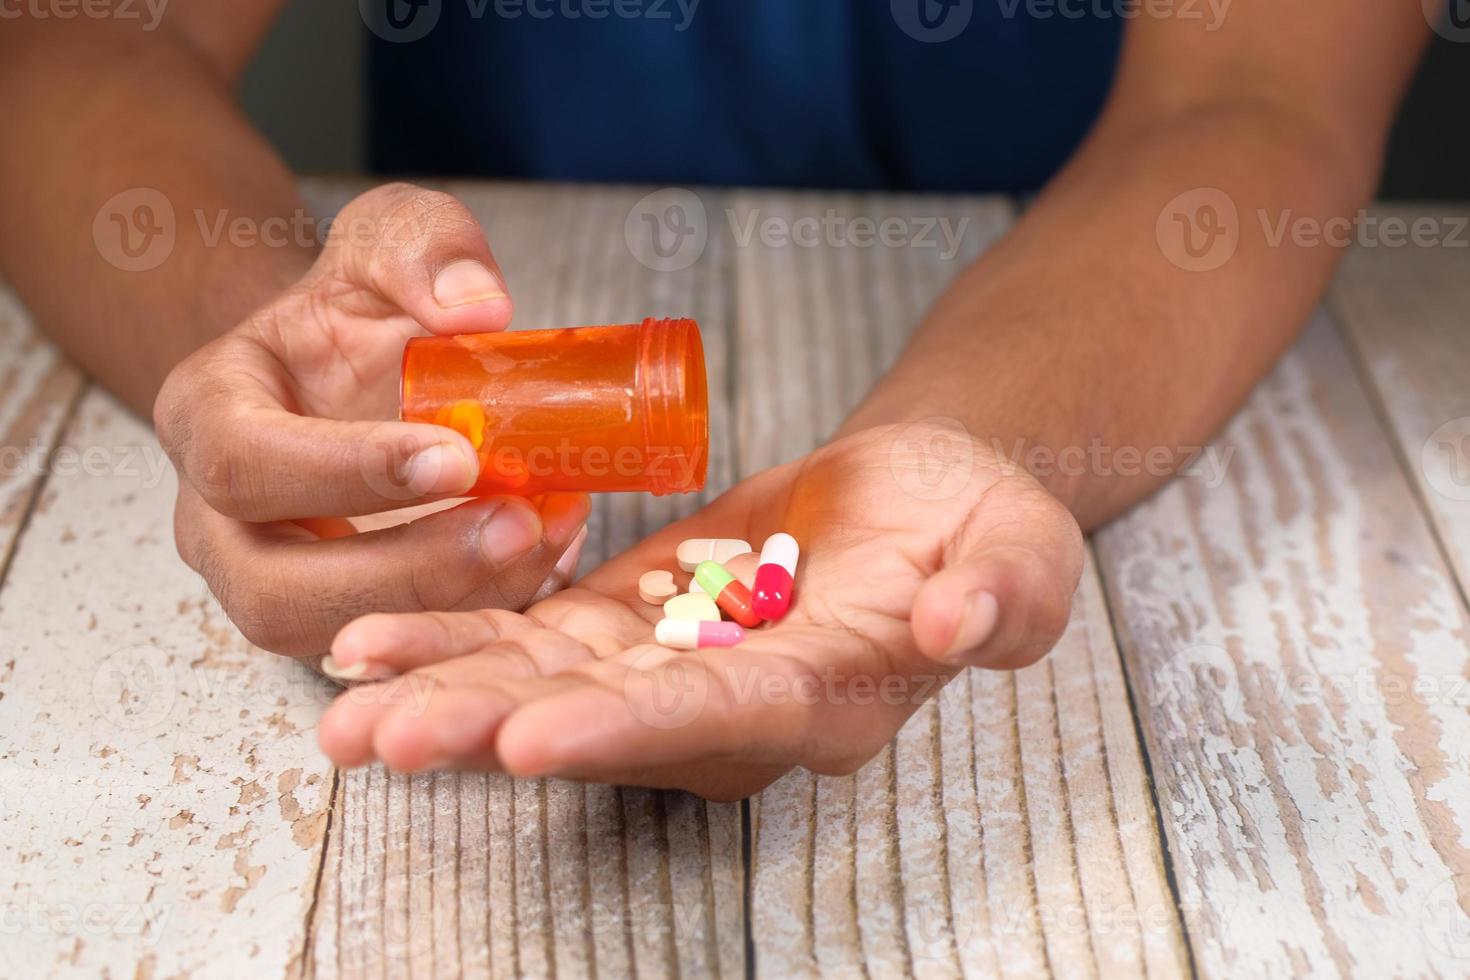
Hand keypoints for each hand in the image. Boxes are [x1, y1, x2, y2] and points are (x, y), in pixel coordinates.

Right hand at [153, 183, 589, 656]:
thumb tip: (476, 307)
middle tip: (515, 524)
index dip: (349, 472)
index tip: (458, 455)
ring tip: (544, 537)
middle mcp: (219, 519)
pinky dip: (478, 609)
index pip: (245, 462)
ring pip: (339, 633)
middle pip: (278, 586)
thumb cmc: (354, 310)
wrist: (347, 370)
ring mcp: (271, 581)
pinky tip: (548, 555)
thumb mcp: (388, 239)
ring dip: (450, 602)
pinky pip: (398, 640)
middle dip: (407, 569)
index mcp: (208, 415)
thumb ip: (426, 249)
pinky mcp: (340, 616)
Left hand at [316, 422, 1083, 799]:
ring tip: (343, 700)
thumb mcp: (1021, 544)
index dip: (628, 730)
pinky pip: (531, 640)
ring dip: (443, 692)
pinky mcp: (626, 626)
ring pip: (544, 691)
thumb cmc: (978, 523)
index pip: (722, 723)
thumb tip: (961, 626)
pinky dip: (454, 637)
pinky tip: (370, 643)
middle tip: (377, 735)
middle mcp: (731, 712)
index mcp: (825, 699)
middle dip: (488, 730)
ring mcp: (669, 673)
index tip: (531, 736)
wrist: (918, 500)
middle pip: (601, 727)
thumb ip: (1006, 593)